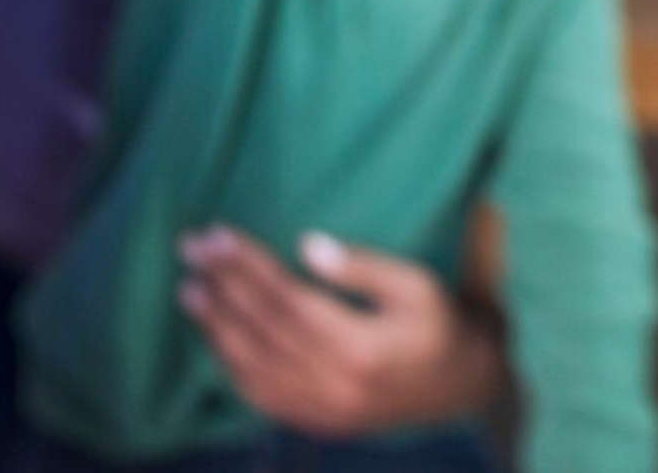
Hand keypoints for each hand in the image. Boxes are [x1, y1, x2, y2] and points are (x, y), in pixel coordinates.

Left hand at [177, 225, 503, 438]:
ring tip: (189, 289)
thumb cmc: (440, 323)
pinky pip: (266, 398)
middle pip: (263, 329)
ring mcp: (328, 411)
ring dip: (217, 326)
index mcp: (360, 349)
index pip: (285, 300)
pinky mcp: (323, 423)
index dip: (246, 265)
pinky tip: (216, 337)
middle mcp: (338, 386)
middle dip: (222, 284)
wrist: (468, 388)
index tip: (216, 234)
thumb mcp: (416, 284)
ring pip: (255, 367)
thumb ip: (362, 267)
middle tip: (190, 248)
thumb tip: (307, 246)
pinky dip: (233, 367)